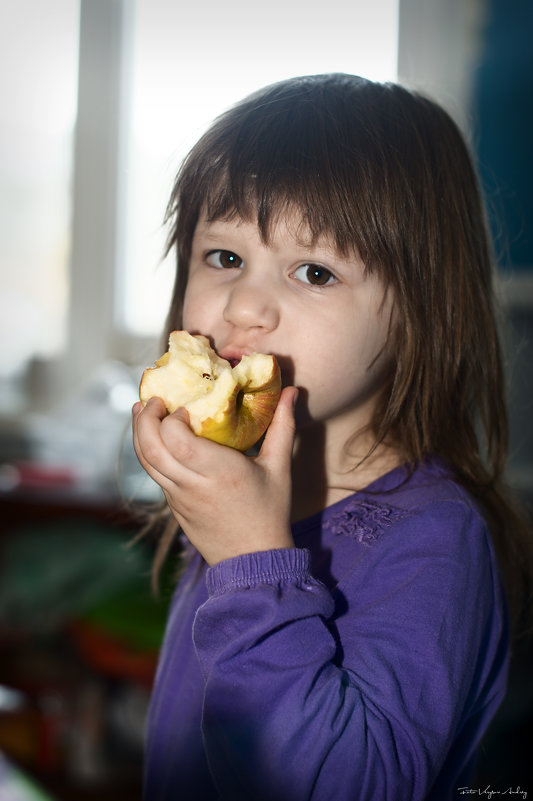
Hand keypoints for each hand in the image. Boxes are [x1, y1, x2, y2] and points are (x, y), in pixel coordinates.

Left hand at [132, 387, 297, 564]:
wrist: (253, 559)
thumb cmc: (270, 511)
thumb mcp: (279, 467)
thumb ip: (282, 426)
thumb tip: (290, 390)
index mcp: (219, 472)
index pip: (177, 439)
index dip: (172, 418)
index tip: (185, 407)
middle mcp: (192, 485)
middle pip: (151, 447)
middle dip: (144, 419)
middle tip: (154, 399)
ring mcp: (178, 498)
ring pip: (146, 461)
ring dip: (139, 432)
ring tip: (143, 410)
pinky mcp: (174, 506)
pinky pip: (154, 473)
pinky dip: (149, 451)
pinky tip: (154, 436)